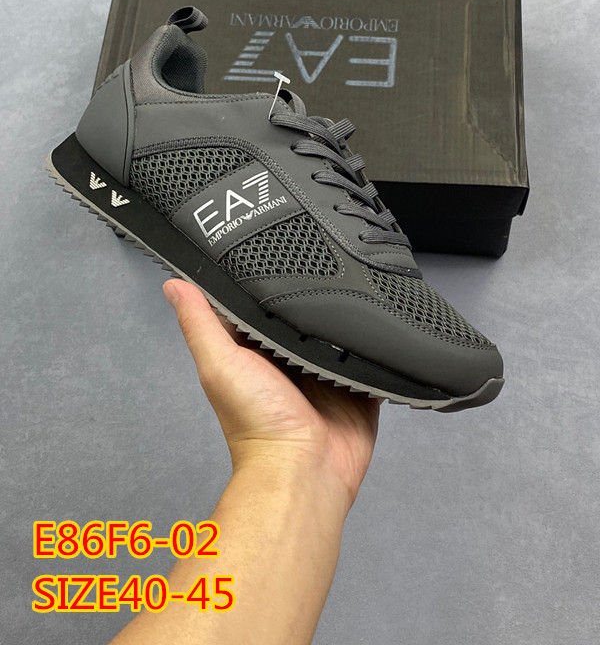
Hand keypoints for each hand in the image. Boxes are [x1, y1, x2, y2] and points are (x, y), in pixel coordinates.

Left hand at [163, 279, 380, 512]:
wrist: (305, 470)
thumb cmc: (256, 421)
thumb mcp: (219, 364)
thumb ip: (199, 323)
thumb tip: (173, 284)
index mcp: (256, 351)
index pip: (259, 305)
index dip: (264, 279)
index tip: (275, 248)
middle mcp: (290, 358)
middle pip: (303, 314)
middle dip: (313, 291)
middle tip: (329, 256)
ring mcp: (327, 371)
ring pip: (340, 330)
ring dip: (348, 312)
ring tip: (362, 275)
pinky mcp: (359, 383)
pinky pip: (372, 354)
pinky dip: (377, 339)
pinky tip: (387, 314)